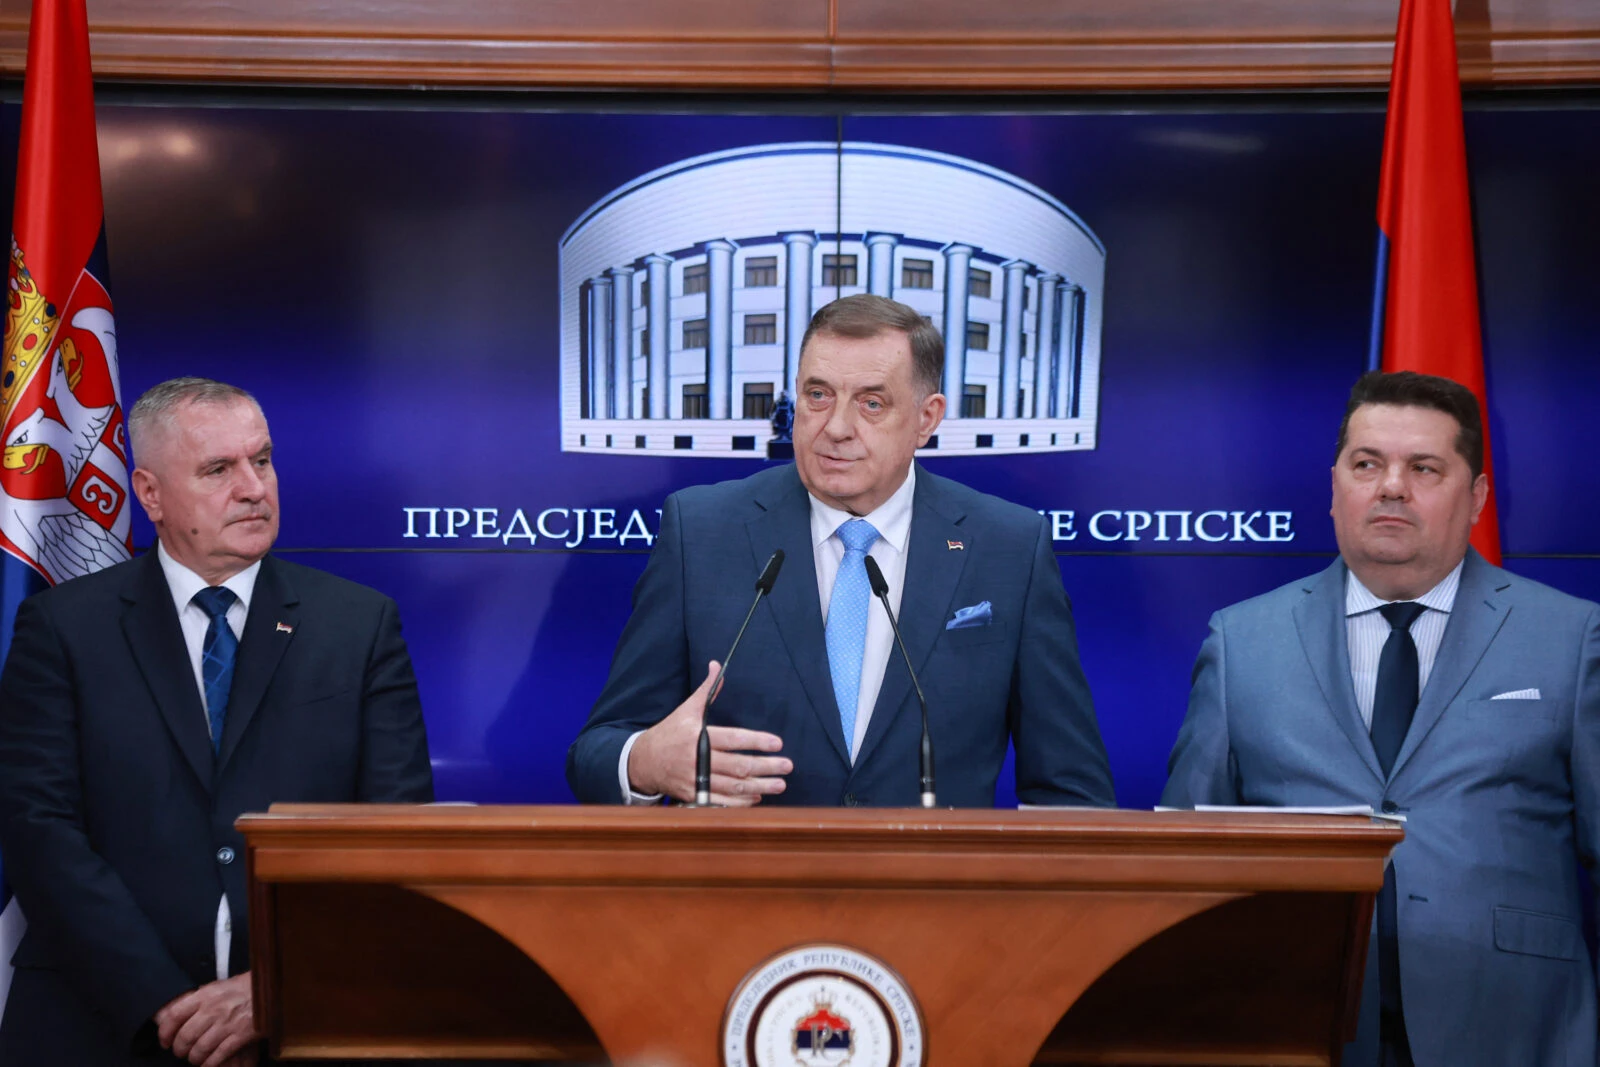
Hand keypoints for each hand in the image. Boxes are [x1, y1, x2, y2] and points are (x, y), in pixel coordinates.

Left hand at [155, 972, 259, 1066]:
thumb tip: (180, 1015)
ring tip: (196, 1058)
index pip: (174, 1016)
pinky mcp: (241, 1036)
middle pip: (185, 1037)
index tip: (165, 1041)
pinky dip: (210, 1063)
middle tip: (181, 1052)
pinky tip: (209, 1063)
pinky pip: (218, 1056)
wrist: (273, 988)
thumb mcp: (219, 986)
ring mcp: (227, 1024)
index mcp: (205, 995)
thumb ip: (200, 999)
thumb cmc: (245, 987)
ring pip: (199, 1049)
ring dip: (194, 1058)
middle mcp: (213, 1009)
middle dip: (180, 1050)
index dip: (165, 1033)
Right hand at [627, 660, 790, 804]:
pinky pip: (720, 802)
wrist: (642, 762)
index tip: (777, 743)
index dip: (757, 742)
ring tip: (780, 785)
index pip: (734, 739)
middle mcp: (697, 759)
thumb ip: (705, 690)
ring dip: (759, 787)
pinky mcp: (692, 796)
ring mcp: (695, 780)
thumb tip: (717, 665)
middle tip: (787, 766)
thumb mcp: (686, 709)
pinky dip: (740, 802)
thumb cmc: (669, 732)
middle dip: (765, 767)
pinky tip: (757, 798)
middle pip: (738, 766)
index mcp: (698, 736)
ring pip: (733, 786)